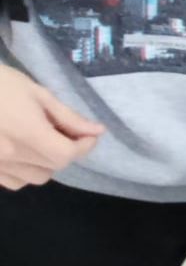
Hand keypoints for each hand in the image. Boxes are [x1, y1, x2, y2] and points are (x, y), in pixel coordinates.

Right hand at [0, 63, 103, 189]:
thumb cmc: (0, 84)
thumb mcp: (37, 93)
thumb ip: (67, 116)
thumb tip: (97, 131)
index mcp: (27, 133)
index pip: (66, 155)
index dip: (84, 146)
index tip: (88, 134)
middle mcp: (10, 155)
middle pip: (53, 167)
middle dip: (66, 151)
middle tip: (64, 132)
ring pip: (33, 178)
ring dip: (45, 163)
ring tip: (40, 140)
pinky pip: (12, 181)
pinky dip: (23, 170)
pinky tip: (20, 151)